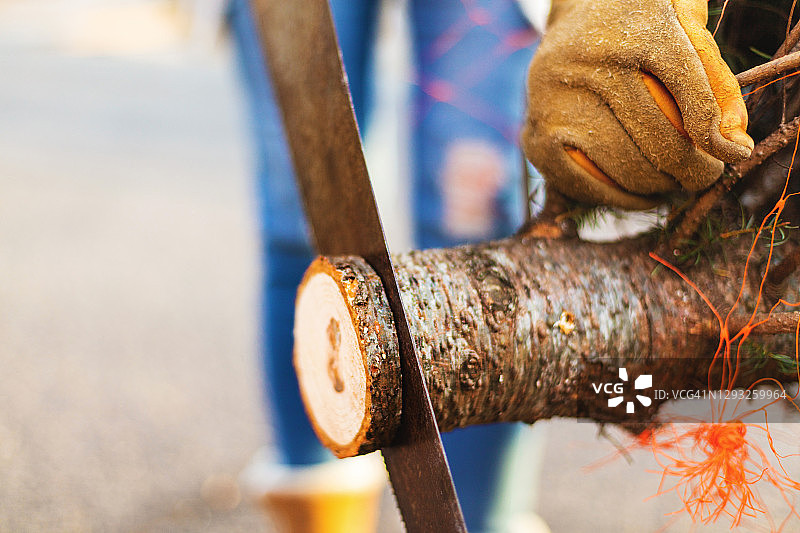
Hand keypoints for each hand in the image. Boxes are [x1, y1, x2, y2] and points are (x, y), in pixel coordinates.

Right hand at [522, 0, 753, 208]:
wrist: (575, 10)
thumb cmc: (643, 24)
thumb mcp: (687, 27)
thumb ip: (714, 81)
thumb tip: (733, 145)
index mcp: (637, 32)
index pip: (693, 100)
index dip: (719, 141)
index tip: (733, 155)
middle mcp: (589, 66)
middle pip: (660, 143)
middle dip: (693, 171)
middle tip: (702, 175)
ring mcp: (555, 102)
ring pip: (624, 170)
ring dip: (659, 187)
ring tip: (673, 182)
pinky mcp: (536, 133)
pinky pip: (583, 184)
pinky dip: (618, 198)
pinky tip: (640, 196)